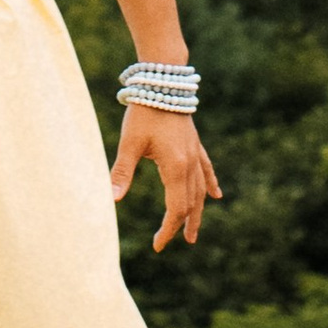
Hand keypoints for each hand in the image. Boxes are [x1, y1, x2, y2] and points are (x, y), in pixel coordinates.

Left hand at [109, 103, 220, 251]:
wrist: (163, 82)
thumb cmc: (144, 112)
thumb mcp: (129, 143)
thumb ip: (122, 172)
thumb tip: (111, 199)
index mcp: (176, 167)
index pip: (176, 209)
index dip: (168, 229)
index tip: (158, 245)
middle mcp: (190, 164)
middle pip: (191, 203)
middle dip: (183, 224)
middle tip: (176, 242)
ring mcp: (195, 154)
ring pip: (201, 190)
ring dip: (198, 211)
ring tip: (193, 231)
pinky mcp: (194, 144)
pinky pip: (206, 170)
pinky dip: (210, 184)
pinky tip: (216, 195)